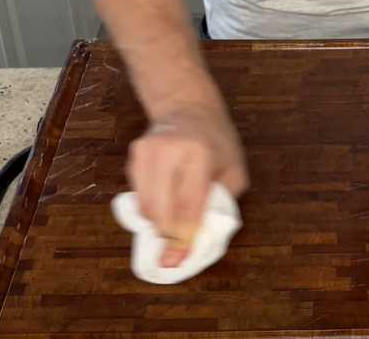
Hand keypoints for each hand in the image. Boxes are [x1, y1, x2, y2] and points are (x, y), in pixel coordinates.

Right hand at [126, 105, 248, 267]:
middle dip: (167, 236)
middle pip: (160, 208)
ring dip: (157, 224)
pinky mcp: (134, 154)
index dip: (184, 236)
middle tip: (172, 255)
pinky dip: (150, 207)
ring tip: (172, 227)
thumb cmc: (218, 143)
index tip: (179, 260)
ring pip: (144, 205)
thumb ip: (220, 203)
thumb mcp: (234, 171)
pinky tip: (165, 202)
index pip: (188, 204)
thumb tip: (199, 237)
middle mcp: (168, 150)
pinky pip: (138, 194)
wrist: (189, 108)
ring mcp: (146, 151)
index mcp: (199, 153)